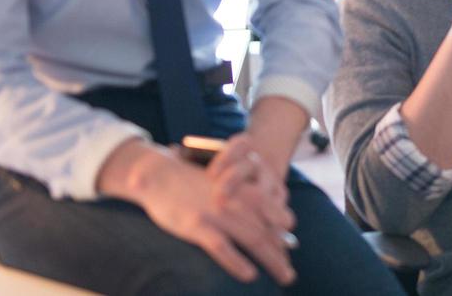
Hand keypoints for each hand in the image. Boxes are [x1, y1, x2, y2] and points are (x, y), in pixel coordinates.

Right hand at [104, 141, 296, 285]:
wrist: (161, 174)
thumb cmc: (196, 185)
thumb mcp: (225, 187)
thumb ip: (245, 202)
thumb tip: (266, 226)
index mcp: (246, 190)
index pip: (274, 214)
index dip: (282, 236)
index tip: (290, 254)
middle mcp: (237, 201)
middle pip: (267, 231)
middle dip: (281, 255)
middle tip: (290, 276)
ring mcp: (218, 214)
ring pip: (253, 239)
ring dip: (271, 260)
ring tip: (283, 277)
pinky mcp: (197, 226)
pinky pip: (221, 247)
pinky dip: (237, 262)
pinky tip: (249, 275)